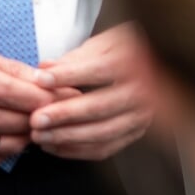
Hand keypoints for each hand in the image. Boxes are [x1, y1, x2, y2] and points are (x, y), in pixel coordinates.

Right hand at [0, 35, 54, 168]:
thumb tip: (41, 77)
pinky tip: (4, 136)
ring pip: (13, 145)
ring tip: (29, 122)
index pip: (37, 100)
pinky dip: (3, 152)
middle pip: (28, 124)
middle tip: (54, 109)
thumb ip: (12, 68)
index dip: (58, 98)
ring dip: (26, 136)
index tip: (69, 95)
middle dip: (45, 116)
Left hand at [31, 24, 157, 160]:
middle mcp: (142, 91)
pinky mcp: (135, 133)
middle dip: (64, 115)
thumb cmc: (126, 51)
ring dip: (68, 137)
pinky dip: (78, 151)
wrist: (158, 64)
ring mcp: (141, 115)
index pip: (99, 70)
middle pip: (100, 106)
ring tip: (40, 136)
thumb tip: (45, 68)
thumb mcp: (105, 43)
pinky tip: (56, 146)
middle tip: (36, 119)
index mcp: (135, 62)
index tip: (41, 79)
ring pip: (102, 132)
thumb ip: (75, 57)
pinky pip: (106, 148)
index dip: (69, 75)